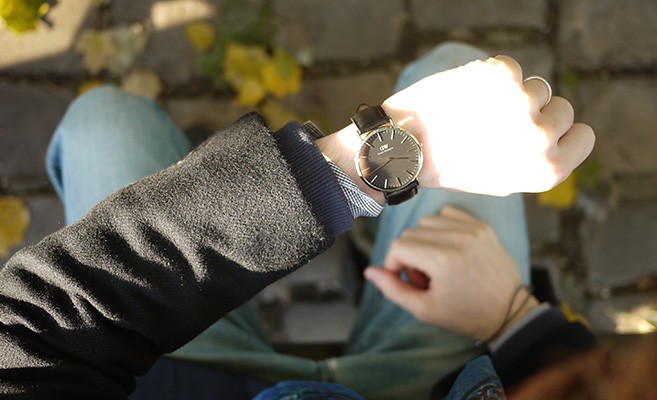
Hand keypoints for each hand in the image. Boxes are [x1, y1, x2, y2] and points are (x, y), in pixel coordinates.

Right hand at [364, 206, 538, 341]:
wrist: (510, 313)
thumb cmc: (466, 315)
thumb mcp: (425, 310)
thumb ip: (393, 289)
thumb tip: (369, 271)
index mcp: (443, 260)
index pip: (398, 246)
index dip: (394, 264)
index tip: (406, 280)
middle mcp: (458, 239)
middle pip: (410, 233)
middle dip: (410, 255)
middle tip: (426, 279)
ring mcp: (473, 229)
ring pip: (427, 221)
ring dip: (425, 240)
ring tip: (439, 264)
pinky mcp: (482, 226)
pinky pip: (448, 214)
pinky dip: (442, 228)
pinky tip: (449, 249)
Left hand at [383, 56, 594, 195]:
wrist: (404, 147)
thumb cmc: (450, 166)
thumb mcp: (503, 179)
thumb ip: (536, 160)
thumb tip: (557, 133)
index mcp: (550, 171)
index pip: (583, 135)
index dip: (557, 132)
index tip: (529, 135)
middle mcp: (542, 139)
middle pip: (562, 108)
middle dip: (533, 113)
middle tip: (493, 126)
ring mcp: (524, 105)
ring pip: (536, 87)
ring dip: (509, 95)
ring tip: (475, 114)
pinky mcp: (502, 76)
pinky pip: (510, 68)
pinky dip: (488, 76)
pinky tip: (464, 95)